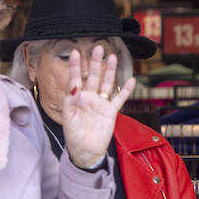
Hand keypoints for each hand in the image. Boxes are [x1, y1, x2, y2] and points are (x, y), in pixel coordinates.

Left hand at [62, 45, 135, 169]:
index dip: (76, 66)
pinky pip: (119, 98)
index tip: (75, 52)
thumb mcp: (68, 118)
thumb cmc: (73, 135)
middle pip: (93, 76)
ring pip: (106, 83)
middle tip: (98, 47)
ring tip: (112, 57)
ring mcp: (101, 103)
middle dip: (95, 62)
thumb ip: (70, 102)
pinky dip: (125, 90)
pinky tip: (131, 79)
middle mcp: (89, 98)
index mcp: (76, 98)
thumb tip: (74, 87)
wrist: (86, 151)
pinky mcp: (111, 111)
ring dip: (109, 70)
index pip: (76, 79)